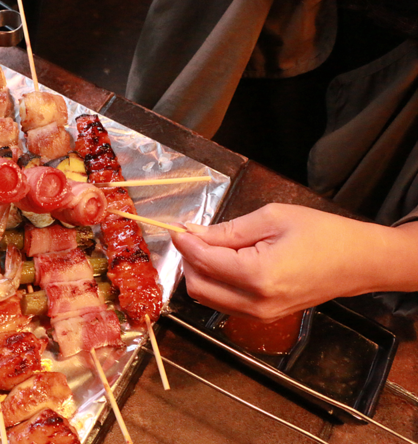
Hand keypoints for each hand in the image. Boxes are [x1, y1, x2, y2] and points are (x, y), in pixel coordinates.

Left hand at [169, 203, 409, 321]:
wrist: (359, 262)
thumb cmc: (322, 234)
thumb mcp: (272, 218)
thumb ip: (227, 229)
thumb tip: (192, 233)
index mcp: (258, 276)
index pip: (204, 262)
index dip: (185, 243)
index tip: (177, 227)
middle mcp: (255, 303)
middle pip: (198, 287)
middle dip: (188, 260)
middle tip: (192, 236)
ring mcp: (259, 316)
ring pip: (207, 298)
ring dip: (199, 273)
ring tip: (209, 246)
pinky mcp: (263, 317)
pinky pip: (223, 303)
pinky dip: (214, 283)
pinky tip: (222, 262)